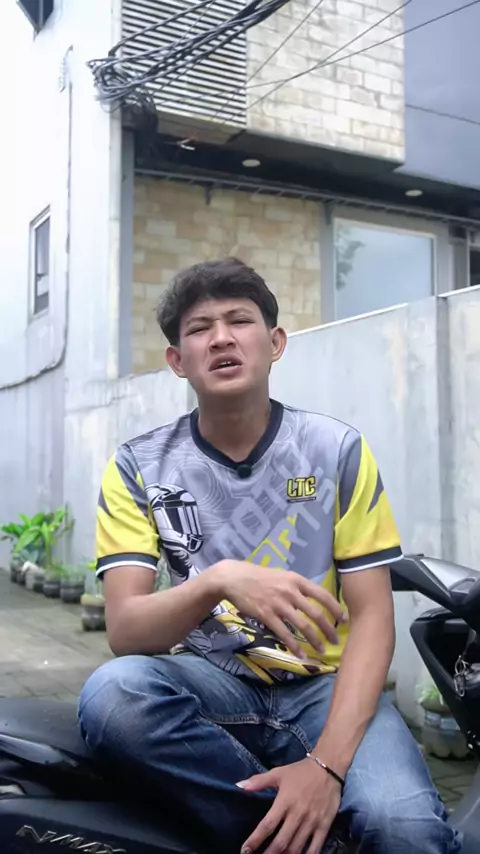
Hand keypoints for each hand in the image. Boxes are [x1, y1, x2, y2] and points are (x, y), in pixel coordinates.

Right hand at [212, 560, 346, 657]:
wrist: (235, 578)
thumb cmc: (261, 577)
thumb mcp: (283, 576)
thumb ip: (298, 587)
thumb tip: (315, 600)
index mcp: (296, 580)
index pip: (322, 594)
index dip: (335, 608)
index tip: (344, 620)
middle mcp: (290, 591)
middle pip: (315, 613)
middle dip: (328, 629)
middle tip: (335, 641)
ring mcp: (278, 604)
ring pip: (302, 625)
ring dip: (314, 640)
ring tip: (321, 650)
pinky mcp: (266, 615)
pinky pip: (284, 633)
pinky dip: (294, 646)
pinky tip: (300, 654)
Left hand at [237, 759, 341, 853]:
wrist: (328, 767)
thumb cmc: (300, 772)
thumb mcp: (278, 773)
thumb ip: (258, 781)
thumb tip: (239, 786)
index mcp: (284, 802)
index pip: (267, 825)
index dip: (255, 840)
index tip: (245, 850)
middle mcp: (297, 815)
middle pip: (281, 842)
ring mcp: (312, 822)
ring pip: (296, 847)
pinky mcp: (324, 826)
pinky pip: (315, 847)